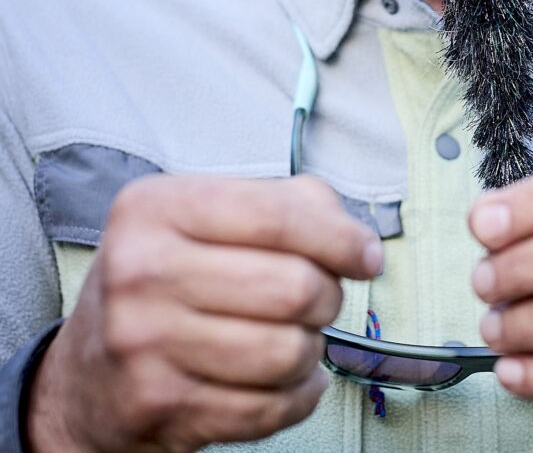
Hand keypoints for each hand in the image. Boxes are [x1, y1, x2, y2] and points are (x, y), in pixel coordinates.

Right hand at [27, 174, 382, 452]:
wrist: (84, 376)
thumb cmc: (164, 280)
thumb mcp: (205, 218)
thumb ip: (286, 205)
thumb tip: (354, 237)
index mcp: (156, 207)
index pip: (277, 216)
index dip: (340, 238)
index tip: (366, 256)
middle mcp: (141, 269)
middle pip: (292, 286)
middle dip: (328, 297)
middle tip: (321, 300)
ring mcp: (143, 342)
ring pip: (287, 351)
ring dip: (310, 349)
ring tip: (295, 338)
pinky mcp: (157, 406)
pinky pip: (268, 409)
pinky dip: (298, 396)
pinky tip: (287, 380)